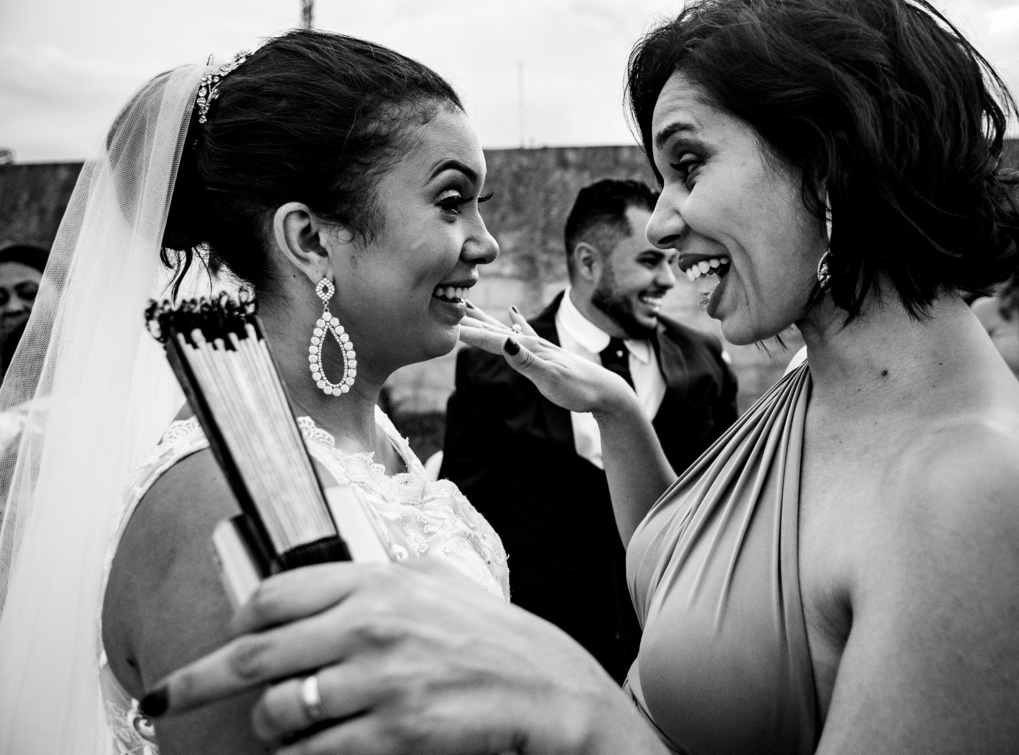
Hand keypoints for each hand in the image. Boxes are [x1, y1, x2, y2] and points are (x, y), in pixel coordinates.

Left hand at [141, 559, 649, 754]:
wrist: (552, 690)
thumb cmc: (498, 639)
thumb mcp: (441, 583)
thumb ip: (381, 578)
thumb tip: (320, 582)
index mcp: (380, 581)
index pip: (275, 594)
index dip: (237, 621)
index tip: (224, 636)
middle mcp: (373, 624)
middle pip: (254, 654)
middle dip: (199, 682)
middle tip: (169, 698)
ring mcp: (383, 680)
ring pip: (280, 713)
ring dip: (270, 728)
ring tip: (282, 729)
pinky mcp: (397, 731)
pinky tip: (310, 753)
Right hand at [458, 303, 635, 416]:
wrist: (606, 392)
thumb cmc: (580, 390)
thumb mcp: (551, 380)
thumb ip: (527, 362)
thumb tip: (505, 341)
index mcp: (528, 350)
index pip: (491, 339)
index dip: (466, 332)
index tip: (441, 323)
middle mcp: (531, 343)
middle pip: (493, 328)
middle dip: (468, 318)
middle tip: (442, 302)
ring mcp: (538, 346)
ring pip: (504, 327)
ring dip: (484, 317)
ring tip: (466, 303)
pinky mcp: (545, 352)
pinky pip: (524, 332)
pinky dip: (516, 321)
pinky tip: (512, 310)